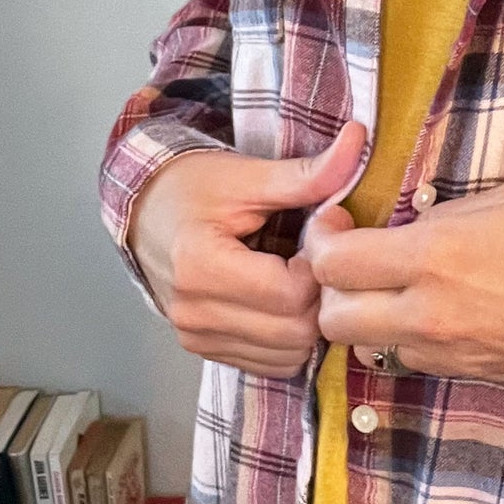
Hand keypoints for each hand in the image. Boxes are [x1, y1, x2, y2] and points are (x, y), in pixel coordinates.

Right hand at [127, 120, 367, 377]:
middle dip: (320, 296)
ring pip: (288, 357)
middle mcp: (194, 313)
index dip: (320, 266)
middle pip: (295, 333)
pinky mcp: (204, 350)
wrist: (145, 210)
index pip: (292, 295)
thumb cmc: (195, 187)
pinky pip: (270, 364)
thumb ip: (307, 172)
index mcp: (200, 267)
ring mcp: (196, 338)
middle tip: (315, 257)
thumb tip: (358, 139)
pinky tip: (285, 300)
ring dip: (309, 321)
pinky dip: (290, 339)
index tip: (317, 235)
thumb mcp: (249, 174)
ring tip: (299, 275)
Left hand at [300, 178, 503, 388]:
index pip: (335, 263)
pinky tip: (427, 310)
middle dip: (331, 289)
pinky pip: (406, 359)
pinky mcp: (460, 373)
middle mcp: (425, 312)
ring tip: (387, 289)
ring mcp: (441, 351)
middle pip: (333, 318)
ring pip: (363, 347)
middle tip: (350, 261)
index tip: (333, 224)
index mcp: (432, 257)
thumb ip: (439, 216)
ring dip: (364, 318)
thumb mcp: (499, 200)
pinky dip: (401, 337)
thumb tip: (404, 228)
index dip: (321, 240)